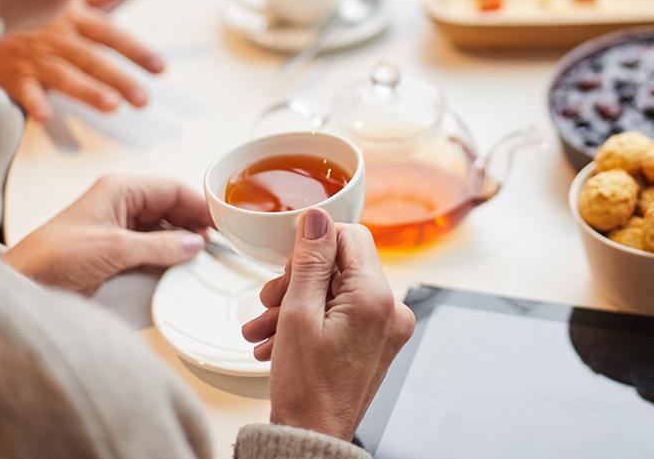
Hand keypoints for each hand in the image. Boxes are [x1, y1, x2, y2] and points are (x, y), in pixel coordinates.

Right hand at [0, 0, 163, 121]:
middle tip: (143, 101)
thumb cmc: (43, 16)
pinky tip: (44, 117)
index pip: (111, 35)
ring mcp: (36, 57)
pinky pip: (24, 90)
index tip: (160, 67)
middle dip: (119, 80)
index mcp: (77, 20)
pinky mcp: (15, 75)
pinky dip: (33, 102)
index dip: (136, 50)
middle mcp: (58, 38)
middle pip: (92, 60)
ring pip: (64, 76)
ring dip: (87, 91)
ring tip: (111, 105)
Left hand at [1, 176, 209, 295]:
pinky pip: (155, 247)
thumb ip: (160, 245)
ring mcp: (121, 229)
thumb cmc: (54, 257)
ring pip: (166, 228)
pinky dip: (172, 255)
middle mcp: (122, 205)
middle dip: (196, 222)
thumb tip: (195, 243)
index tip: (224, 220)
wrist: (25, 286)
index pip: (173, 189)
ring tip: (206, 255)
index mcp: (120, 190)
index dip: (200, 204)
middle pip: (172, 208)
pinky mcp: (118, 252)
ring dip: (186, 241)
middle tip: (221, 241)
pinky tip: (185, 265)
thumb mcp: (114, 248)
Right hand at [241, 209, 414, 441]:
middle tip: (268, 302)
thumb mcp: (298, 314)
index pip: (351, 236)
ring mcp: (387, 329)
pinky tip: (278, 340)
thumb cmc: (305, 389)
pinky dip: (313, 322)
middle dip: (299, 281)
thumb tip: (317, 218)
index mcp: (376, 296)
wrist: (312, 440)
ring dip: (297, 305)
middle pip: (343, 267)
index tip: (288, 264)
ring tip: (262, 328)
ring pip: (338, 293)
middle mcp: (391, 310)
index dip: (314, 245)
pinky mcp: (378, 344)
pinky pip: (344, 316)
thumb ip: (310, 260)